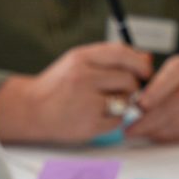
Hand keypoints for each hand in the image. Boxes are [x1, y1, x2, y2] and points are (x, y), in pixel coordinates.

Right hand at [0, 43, 151, 142]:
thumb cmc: (60, 85)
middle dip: (131, 87)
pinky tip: (97, 116)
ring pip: (126, 101)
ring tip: (105, 103)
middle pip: (129, 80)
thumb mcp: (79, 63)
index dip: (140, 63)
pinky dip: (113, 120)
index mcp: (81, 58)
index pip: (122, 54)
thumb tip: (147, 57)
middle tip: (119, 91)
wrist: (31, 109)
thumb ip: (111, 59)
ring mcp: (86, 102)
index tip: (145, 71)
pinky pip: (118, 121)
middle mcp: (83, 77)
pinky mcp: (90, 125)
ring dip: (123, 104)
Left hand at [127, 53, 178, 141]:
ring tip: (140, 132)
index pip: (171, 77)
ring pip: (178, 123)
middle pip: (173, 107)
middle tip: (129, 129)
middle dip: (147, 121)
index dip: (155, 91)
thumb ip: (153, 83)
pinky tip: (156, 134)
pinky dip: (168, 136)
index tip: (139, 105)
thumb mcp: (173, 70)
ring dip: (156, 131)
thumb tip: (130, 104)